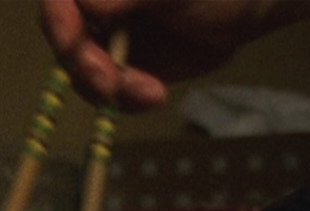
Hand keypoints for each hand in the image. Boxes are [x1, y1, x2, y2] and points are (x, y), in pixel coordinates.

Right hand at [39, 0, 309, 110]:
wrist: (250, 9)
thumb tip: (89, 5)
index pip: (60, 3)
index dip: (59, 24)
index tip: (75, 45)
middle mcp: (94, 14)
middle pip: (66, 43)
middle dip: (87, 67)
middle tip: (111, 85)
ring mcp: (107, 43)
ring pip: (84, 74)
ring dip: (112, 90)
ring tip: (152, 94)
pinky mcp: (124, 71)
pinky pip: (110, 94)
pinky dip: (127, 102)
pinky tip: (154, 97)